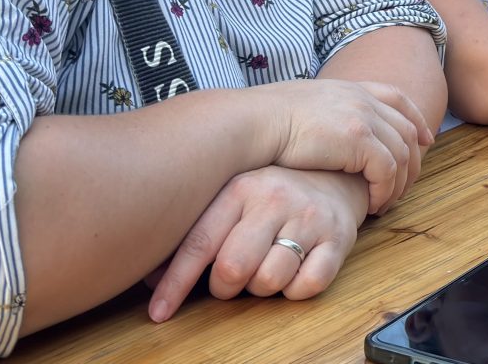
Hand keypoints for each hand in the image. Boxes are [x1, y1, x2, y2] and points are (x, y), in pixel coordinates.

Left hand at [146, 167, 367, 319]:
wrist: (336, 174)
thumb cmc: (272, 195)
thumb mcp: (231, 199)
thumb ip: (196, 233)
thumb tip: (150, 278)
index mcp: (240, 187)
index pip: (200, 244)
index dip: (175, 284)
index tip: (158, 313)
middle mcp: (274, 198)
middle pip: (233, 268)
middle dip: (224, 287)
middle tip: (230, 280)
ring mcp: (309, 217)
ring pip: (269, 281)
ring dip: (261, 288)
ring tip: (265, 267)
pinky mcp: (338, 238)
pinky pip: (307, 286)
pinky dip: (294, 290)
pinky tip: (293, 271)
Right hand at [259, 79, 432, 214]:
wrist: (250, 124)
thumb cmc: (262, 124)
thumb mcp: (300, 109)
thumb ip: (322, 115)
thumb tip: (322, 131)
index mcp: (348, 88)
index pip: (396, 98)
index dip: (415, 118)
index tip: (426, 138)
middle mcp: (361, 98)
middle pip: (406, 128)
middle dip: (414, 159)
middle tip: (407, 186)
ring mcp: (362, 116)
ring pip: (401, 154)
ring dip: (399, 183)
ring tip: (386, 204)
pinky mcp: (359, 139)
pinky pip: (387, 170)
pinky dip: (386, 190)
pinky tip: (374, 205)